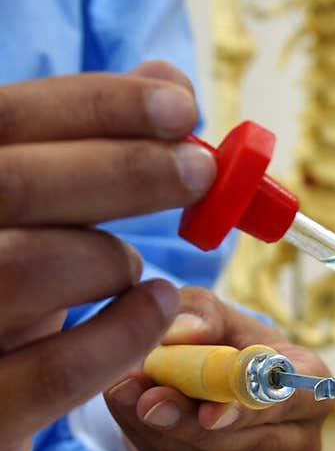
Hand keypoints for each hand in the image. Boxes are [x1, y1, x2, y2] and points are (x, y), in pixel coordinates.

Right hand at [0, 62, 216, 450]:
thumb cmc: (7, 299)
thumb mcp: (38, 218)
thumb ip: (89, 150)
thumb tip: (166, 80)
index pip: (4, 117)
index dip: (95, 105)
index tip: (179, 107)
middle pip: (12, 183)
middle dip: (122, 170)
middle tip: (198, 172)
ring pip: (27, 266)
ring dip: (108, 257)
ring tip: (132, 267)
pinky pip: (56, 370)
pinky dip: (123, 334)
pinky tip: (153, 309)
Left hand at [104, 287, 334, 450]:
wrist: (208, 375)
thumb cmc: (225, 343)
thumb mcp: (214, 313)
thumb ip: (201, 311)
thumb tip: (188, 331)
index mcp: (311, 391)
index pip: (294, 403)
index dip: (252, 408)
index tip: (210, 410)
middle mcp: (295, 440)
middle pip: (250, 448)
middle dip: (193, 428)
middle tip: (150, 402)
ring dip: (158, 431)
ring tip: (123, 392)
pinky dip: (143, 439)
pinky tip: (126, 408)